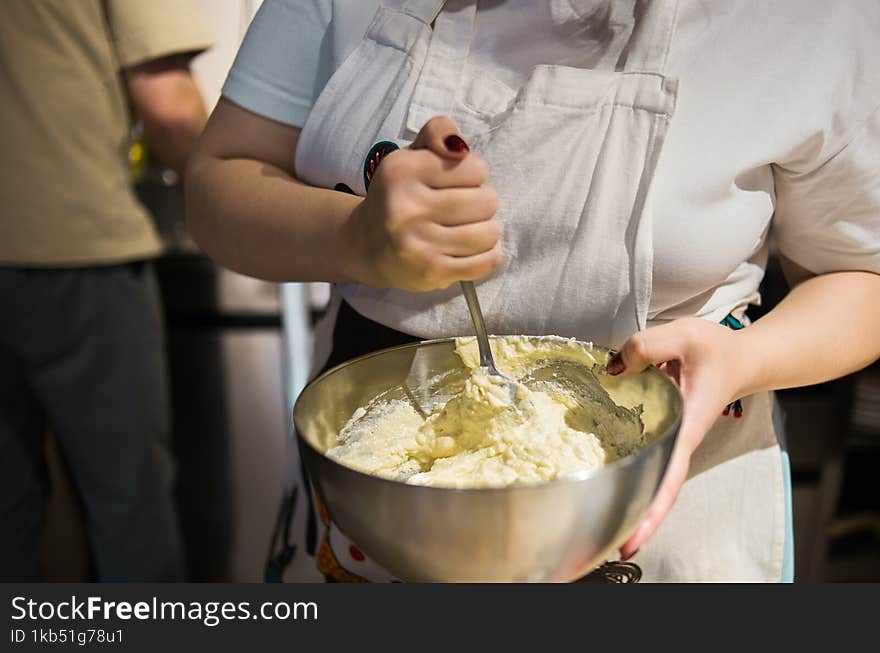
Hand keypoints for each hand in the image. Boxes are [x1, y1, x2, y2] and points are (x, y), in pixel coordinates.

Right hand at [344, 117, 500, 290]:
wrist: (366, 245)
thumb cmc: (399, 195)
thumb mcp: (411, 154)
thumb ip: (438, 132)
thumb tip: (460, 147)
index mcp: (402, 171)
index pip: (475, 168)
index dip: (472, 175)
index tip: (455, 183)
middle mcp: (406, 208)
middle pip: (487, 201)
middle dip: (481, 204)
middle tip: (461, 210)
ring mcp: (419, 244)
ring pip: (489, 233)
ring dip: (485, 231)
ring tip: (466, 230)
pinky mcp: (431, 272)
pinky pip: (485, 262)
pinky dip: (487, 256)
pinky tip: (471, 250)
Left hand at [608, 317, 749, 559]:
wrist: (743, 359)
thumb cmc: (718, 350)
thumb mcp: (685, 335)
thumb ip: (646, 345)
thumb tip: (613, 369)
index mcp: (688, 425)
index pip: (669, 475)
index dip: (650, 510)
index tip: (632, 541)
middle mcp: (680, 441)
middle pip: (658, 490)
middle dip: (635, 521)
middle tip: (603, 551)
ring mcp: (673, 440)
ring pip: (651, 479)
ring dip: (630, 503)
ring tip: (598, 530)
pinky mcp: (665, 432)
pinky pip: (647, 459)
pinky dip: (631, 476)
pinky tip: (606, 486)